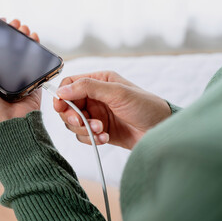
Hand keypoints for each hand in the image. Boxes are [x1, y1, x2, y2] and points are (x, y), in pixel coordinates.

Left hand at [0, 19, 40, 128]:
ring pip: (21, 50)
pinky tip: (34, 38)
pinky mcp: (30, 80)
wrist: (6, 120)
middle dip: (11, 31)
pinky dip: (36, 48)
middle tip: (14, 23)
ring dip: (23, 36)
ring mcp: (15, 75)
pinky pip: (35, 61)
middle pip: (6, 45)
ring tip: (24, 29)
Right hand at [53, 71, 170, 148]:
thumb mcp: (117, 92)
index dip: (62, 96)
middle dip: (73, 117)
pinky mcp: (99, 131)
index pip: (70, 84)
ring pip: (74, 123)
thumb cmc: (145, 106)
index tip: (61, 107)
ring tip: (101, 130)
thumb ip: (88, 88)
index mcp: (98, 81)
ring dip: (85, 129)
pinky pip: (84, 136)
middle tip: (82, 123)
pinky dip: (91, 138)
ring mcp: (96, 115)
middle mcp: (94, 97)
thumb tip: (63, 90)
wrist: (160, 131)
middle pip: (68, 106)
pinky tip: (105, 138)